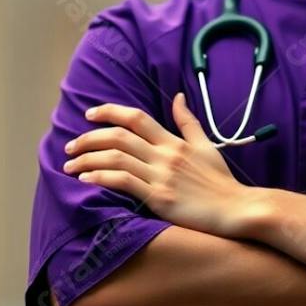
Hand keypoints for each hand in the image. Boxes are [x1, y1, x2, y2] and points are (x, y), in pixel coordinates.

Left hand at [62, 93, 246, 236]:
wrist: (236, 208)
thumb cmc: (222, 181)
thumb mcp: (206, 145)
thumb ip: (188, 122)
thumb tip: (177, 97)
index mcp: (174, 141)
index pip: (136, 118)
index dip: (109, 112)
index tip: (89, 115)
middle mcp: (165, 155)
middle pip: (118, 137)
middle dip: (88, 138)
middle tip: (70, 146)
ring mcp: (161, 176)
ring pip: (115, 159)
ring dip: (87, 159)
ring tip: (70, 165)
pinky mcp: (159, 198)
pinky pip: (123, 182)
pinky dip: (100, 178)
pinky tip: (86, 179)